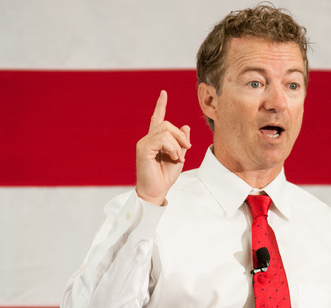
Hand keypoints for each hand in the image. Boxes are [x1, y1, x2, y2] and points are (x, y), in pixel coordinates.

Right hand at [135, 90, 191, 205]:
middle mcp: (148, 139)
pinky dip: (172, 148)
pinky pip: (162, 139)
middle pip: (167, 124)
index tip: (163, 93)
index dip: (160, 105)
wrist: (156, 191)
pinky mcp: (143, 149)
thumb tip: (186, 126)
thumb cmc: (165, 177)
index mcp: (155, 140)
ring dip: (178, 145)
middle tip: (187, 150)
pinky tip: (173, 157)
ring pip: (166, 131)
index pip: (157, 118)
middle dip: (181, 136)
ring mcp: (144, 143)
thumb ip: (181, 142)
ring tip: (178, 157)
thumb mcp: (179, 157)